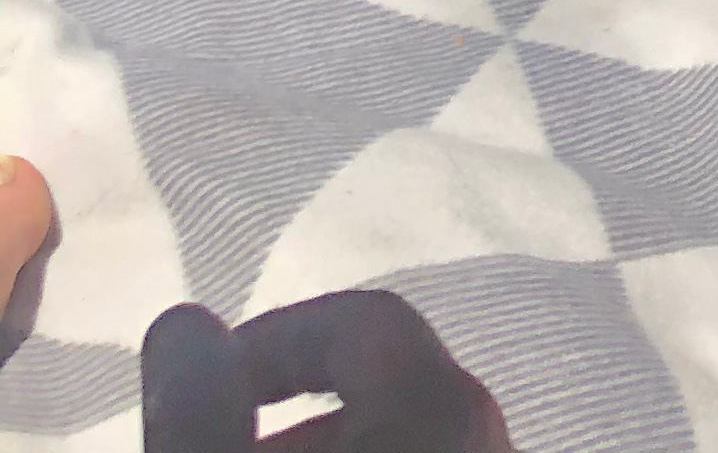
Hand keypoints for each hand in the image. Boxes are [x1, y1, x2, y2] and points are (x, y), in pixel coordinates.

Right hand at [144, 290, 512, 452]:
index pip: (363, 321)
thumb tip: (183, 322)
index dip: (274, 340)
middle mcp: (490, 438)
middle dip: (290, 422)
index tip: (202, 384)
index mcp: (442, 406)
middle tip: (217, 449)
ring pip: (407, 442)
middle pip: (387, 391)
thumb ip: (201, 411)